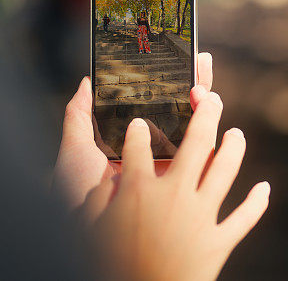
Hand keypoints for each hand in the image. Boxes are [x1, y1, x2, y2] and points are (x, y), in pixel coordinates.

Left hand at [53, 52, 214, 209]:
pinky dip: (213, 122)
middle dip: (195, 81)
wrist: (89, 230)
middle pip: (185, 109)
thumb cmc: (76, 195)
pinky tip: (207, 101)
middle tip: (198, 59)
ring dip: (206, 97)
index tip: (175, 57)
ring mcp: (178, 165)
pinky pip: (210, 147)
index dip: (170, 80)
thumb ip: (79, 116)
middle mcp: (160, 151)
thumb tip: (86, 82)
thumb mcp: (74, 150)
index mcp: (135, 140)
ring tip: (200, 81)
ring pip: (202, 124)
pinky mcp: (191, 178)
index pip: (159, 104)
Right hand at [82, 91, 269, 280]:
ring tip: (236, 132)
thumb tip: (105, 182)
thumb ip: (94, 201)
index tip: (137, 123)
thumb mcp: (86, 231)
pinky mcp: (218, 242)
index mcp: (138, 189)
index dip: (136, 132)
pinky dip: (257, 203)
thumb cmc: (107, 267)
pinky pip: (244, 218)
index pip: (136, 146)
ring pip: (225, 169)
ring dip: (233, 147)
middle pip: (195, 142)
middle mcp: (174, 194)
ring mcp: (200, 216)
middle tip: (212, 97)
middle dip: (206, 113)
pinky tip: (265, 188)